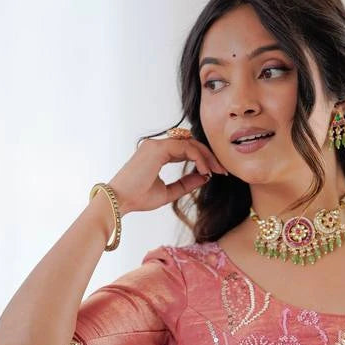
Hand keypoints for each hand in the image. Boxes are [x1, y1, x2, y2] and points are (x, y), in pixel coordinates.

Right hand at [107, 133, 227, 215]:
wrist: (120, 201)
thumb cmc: (139, 198)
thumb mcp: (169, 192)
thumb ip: (186, 183)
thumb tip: (204, 176)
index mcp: (157, 154)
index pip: (185, 150)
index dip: (203, 159)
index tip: (215, 173)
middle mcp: (156, 145)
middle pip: (190, 143)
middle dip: (209, 156)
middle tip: (223, 170)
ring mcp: (156, 144)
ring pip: (190, 143)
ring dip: (207, 156)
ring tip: (217, 171)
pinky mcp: (157, 148)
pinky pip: (185, 147)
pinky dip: (198, 157)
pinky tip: (206, 170)